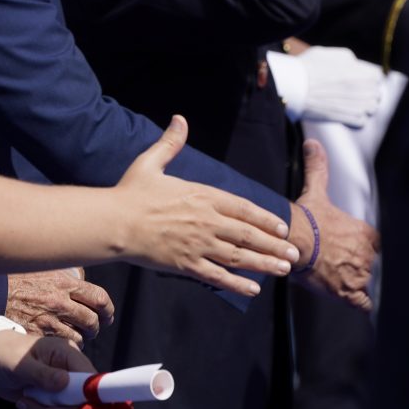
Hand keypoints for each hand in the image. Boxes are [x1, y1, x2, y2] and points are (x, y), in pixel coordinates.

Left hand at [0, 331, 94, 408]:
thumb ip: (42, 374)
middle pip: (80, 401)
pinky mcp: (48, 402)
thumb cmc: (4, 354)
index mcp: (66, 354)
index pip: (90, 376)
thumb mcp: (21, 364)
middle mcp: (67, 372)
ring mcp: (59, 389)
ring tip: (22, 404)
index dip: (90, 394)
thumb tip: (65, 382)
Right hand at [4, 269, 114, 344]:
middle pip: (93, 321)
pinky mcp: (37, 337)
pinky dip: (65, 347)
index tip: (106, 314)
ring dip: (81, 339)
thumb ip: (64, 275)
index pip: (99, 299)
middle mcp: (59, 303)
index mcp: (63, 283)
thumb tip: (82, 278)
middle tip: (91, 328)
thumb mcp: (43, 269)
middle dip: (95, 327)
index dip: (107, 310)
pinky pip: (61, 348)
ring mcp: (48, 322)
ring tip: (75, 336)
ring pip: (79, 338)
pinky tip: (60, 342)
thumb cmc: (17, 279)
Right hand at [114, 116, 298, 295]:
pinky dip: (237, 283)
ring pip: (239, 257)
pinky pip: (218, 276)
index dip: (265, 218)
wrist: (114, 222)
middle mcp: (206, 221)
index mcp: (201, 195)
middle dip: (274, 244)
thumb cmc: (130, 192)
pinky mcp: (186, 264)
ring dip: (264, 263)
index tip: (283, 226)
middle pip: (248, 235)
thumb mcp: (150, 162)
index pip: (243, 208)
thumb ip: (170, 143)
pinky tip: (253, 289)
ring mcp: (198, 245)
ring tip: (284, 269)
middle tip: (295, 254)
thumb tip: (179, 119)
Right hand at [291, 47, 383, 127]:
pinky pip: (361, 121)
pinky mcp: (348, 119)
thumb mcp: (329, 53)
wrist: (294, 87)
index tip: (359, 78)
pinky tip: (345, 112)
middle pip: (376, 93)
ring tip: (349, 102)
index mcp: (362, 72)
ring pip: (371, 108)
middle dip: (367, 91)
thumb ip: (348, 58)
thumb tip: (356, 65)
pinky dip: (356, 118)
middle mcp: (364, 89)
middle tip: (352, 91)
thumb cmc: (308, 68)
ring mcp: (357, 106)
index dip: (367, 76)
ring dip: (363, 106)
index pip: (377, 76)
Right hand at [292, 140, 378, 310]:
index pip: (378, 243)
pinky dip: (362, 303)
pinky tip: (356, 301)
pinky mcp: (350, 293)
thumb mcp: (316, 191)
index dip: (368, 246)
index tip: (358, 248)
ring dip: (362, 283)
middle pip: (375, 264)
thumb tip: (313, 144)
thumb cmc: (305, 220)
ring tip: (349, 282)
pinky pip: (365, 304)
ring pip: (371, 283)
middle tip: (349, 265)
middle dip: (364, 265)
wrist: (293, 244)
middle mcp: (368, 255)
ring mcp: (360, 276)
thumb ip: (319, 168)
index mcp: (364, 233)